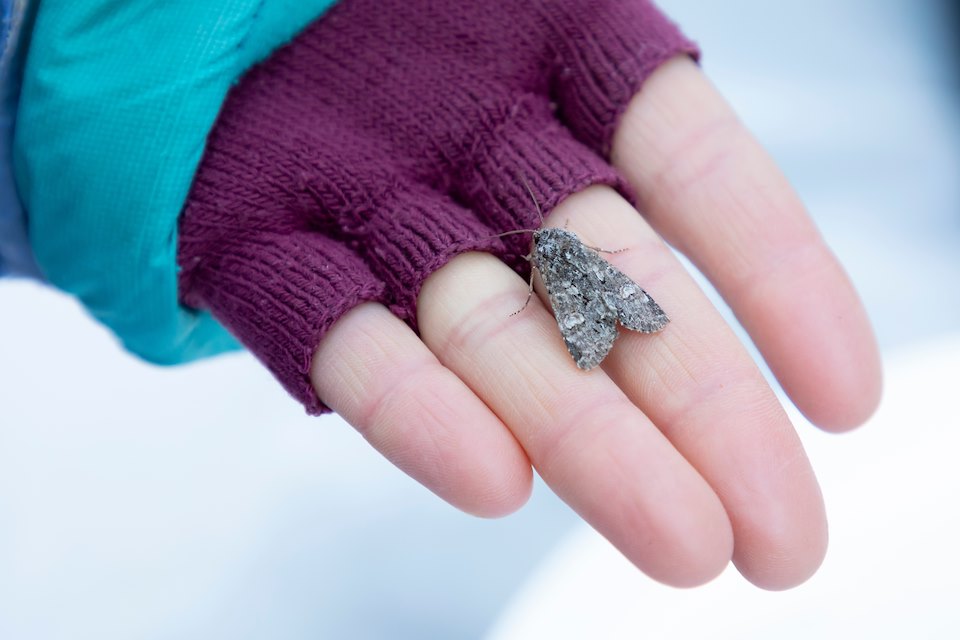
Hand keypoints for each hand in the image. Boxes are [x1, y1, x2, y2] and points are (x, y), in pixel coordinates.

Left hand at [309, 57, 881, 589]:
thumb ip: (578, 19)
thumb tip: (661, 97)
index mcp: (548, 55)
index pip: (692, 172)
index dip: (778, 281)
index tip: (843, 400)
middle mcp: (475, 144)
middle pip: (616, 295)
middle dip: (705, 415)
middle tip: (779, 539)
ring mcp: (371, 205)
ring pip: (499, 340)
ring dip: (590, 445)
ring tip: (681, 544)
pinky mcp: (251, 251)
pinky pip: (334, 338)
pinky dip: (409, 407)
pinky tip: (494, 480)